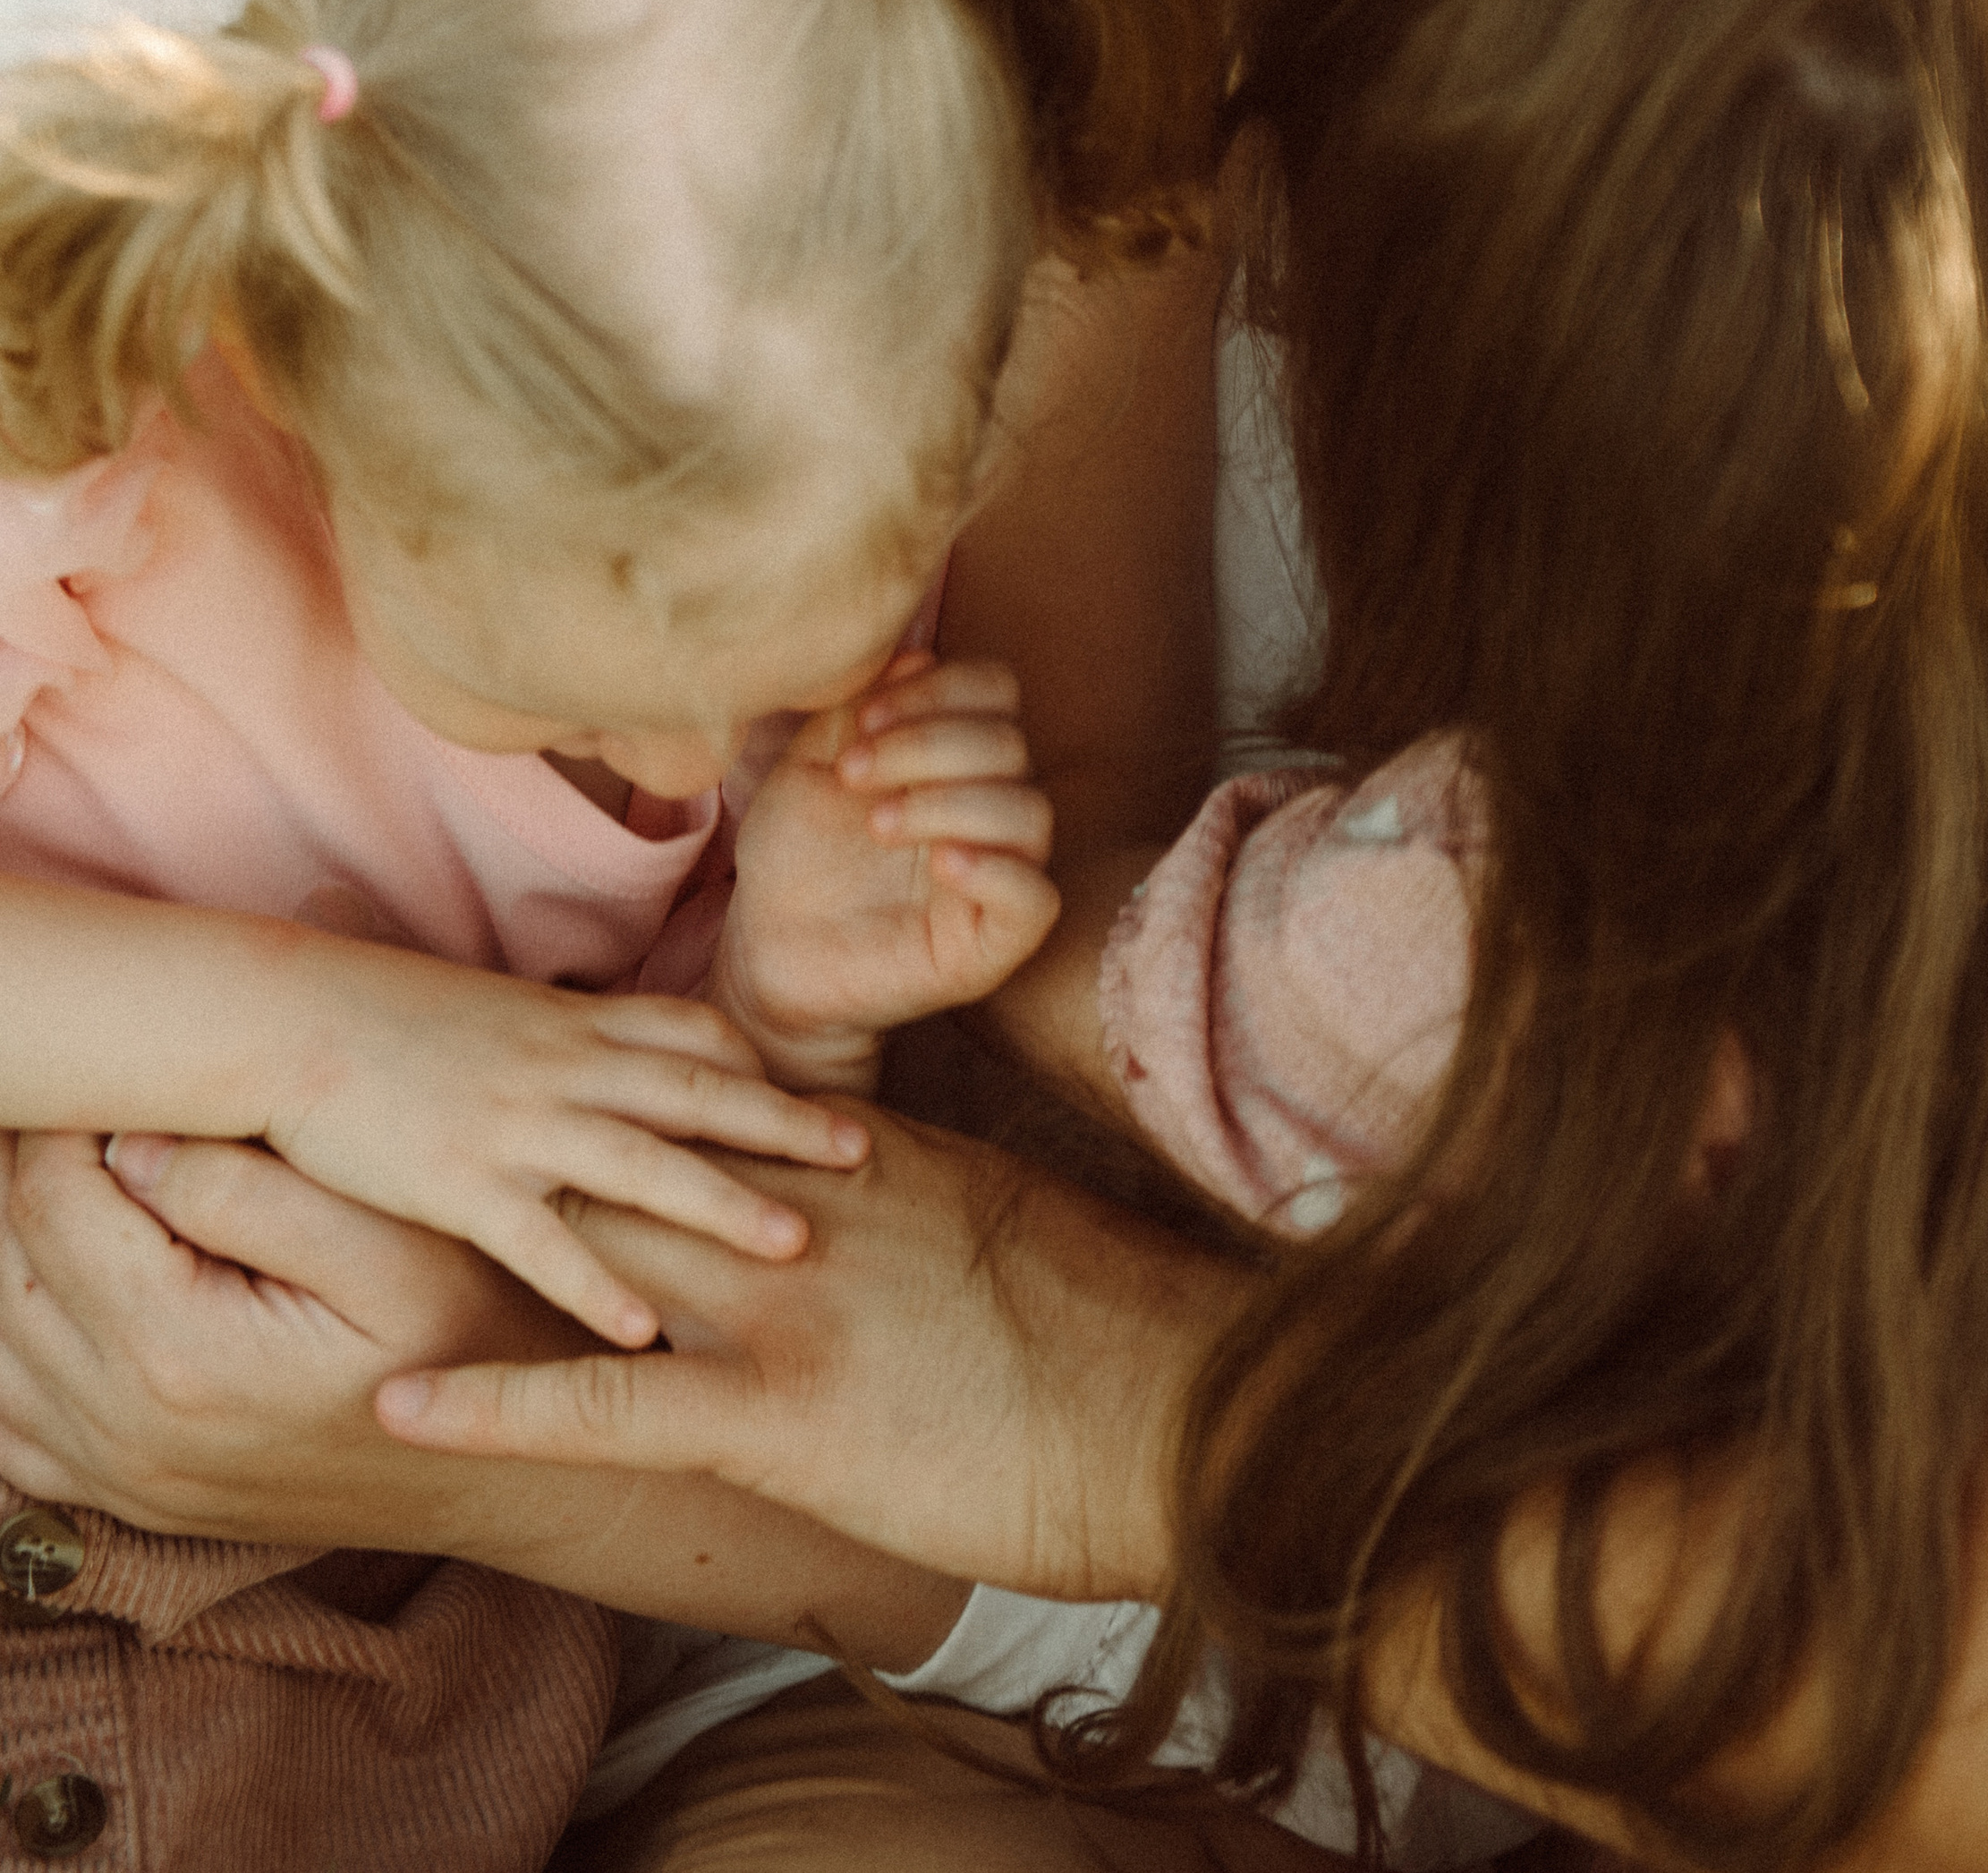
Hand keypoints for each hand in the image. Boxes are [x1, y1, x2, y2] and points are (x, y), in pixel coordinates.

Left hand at [0, 1128, 573, 1544]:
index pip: (53, 1205)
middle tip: (79, 1108)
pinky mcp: (131, 1500)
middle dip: (25, 1175)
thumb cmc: (467, 1329)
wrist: (506, 1472)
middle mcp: (124, 1428)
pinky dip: (11, 1347)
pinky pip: (12, 1428)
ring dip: (13, 1255)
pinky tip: (61, 1285)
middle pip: (4, 1270)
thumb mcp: (390, 1244)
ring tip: (71, 1178)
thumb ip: (254, 1195)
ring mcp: (121, 1477)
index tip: (101, 1069)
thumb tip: (132, 1147)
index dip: (58, 1120)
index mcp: (177, 1352)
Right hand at [263, 939, 869, 1342]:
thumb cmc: (386, 1017)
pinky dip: (594, 1284)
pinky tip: (644, 1332)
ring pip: (641, 1163)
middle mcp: (562, 1066)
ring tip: (796, 1242)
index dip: (764, 1073)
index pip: (697, 1038)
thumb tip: (618, 1067)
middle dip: (786, 1124)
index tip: (831, 1101)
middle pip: (697, 1092)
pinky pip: (540, 1238)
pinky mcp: (457, 1180)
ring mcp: (515, 1123)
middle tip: (869, 1154)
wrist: (286, 1013)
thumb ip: (568, 1042)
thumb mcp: (498, 1014)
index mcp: (575, 1022)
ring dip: (721, 1202)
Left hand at [379, 1107, 1244, 1603]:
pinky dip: (501, 1394)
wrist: (1164, 1411)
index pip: (708, 1106)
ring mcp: (779, 1309)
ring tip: (348, 1215)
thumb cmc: (1105, 1330)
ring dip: (461, 1240)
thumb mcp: (1006, 1221)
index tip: (519, 1047)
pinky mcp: (774, 1414)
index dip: (611, 1081)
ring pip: (588, 1253)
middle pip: (624, 1153)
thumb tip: (874, 1171)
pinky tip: (407, 1393)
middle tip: (387, 1105)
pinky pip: (608, 1404)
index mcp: (856, 1167)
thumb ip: (923, 1186)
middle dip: (507, 1136)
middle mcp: (798, 1215)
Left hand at [718, 656, 1057, 1086]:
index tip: (862, 718)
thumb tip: (914, 658)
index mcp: (956, 755)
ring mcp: (999, 873)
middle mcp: (990, 806)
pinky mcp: (995, 942)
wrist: (767, 949)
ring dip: (949, 803)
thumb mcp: (813, 763)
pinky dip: (995, 870)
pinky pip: (1035, 898)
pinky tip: (940, 863)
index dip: (939, 689)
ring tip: (875, 824)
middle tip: (852, 772)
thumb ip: (859, 710)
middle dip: (927, 744)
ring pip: (1029, 813)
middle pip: (1010, 743)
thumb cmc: (795, 853)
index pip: (995, 690)